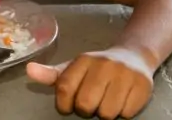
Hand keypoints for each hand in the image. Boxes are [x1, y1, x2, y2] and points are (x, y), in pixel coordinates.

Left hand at [27, 46, 153, 118]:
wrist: (134, 56)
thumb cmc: (97, 68)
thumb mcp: (73, 68)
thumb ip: (51, 74)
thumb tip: (29, 70)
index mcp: (83, 60)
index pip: (64, 88)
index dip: (64, 104)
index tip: (68, 106)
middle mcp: (103, 64)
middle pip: (85, 104)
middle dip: (86, 110)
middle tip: (91, 103)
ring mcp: (124, 74)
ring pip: (106, 113)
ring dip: (105, 112)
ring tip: (108, 99)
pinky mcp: (142, 85)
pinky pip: (126, 114)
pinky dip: (123, 112)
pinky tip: (122, 99)